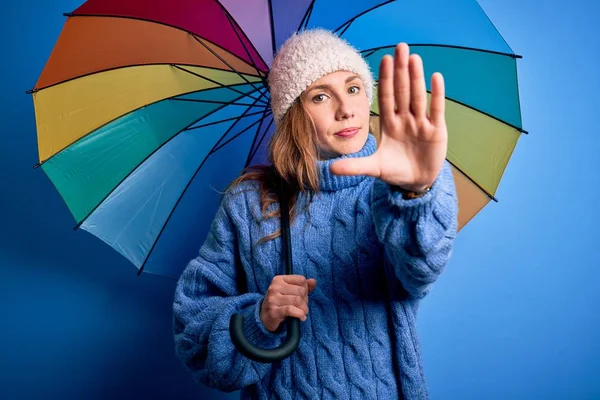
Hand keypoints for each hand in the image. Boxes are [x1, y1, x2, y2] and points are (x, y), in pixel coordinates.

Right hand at [260, 275, 316, 332]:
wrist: (265, 317)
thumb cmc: (280, 302)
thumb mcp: (290, 292)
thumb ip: (303, 286)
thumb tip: (313, 281)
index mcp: (279, 279)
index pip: (301, 279)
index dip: (306, 289)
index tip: (302, 296)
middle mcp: (275, 287)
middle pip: (300, 291)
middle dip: (305, 300)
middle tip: (303, 306)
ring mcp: (273, 299)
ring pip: (297, 300)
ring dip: (304, 309)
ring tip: (302, 312)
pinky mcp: (273, 311)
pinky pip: (290, 310)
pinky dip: (299, 314)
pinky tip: (301, 317)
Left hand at [330, 43, 447, 190]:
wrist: (415, 183)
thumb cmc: (394, 171)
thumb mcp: (373, 168)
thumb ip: (354, 166)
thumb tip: (330, 168)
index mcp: (390, 124)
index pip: (387, 97)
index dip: (386, 79)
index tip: (383, 59)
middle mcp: (405, 119)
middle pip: (402, 91)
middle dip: (401, 70)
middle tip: (400, 47)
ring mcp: (421, 124)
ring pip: (418, 97)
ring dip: (417, 78)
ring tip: (414, 58)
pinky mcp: (436, 131)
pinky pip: (437, 110)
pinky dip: (437, 95)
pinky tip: (436, 76)